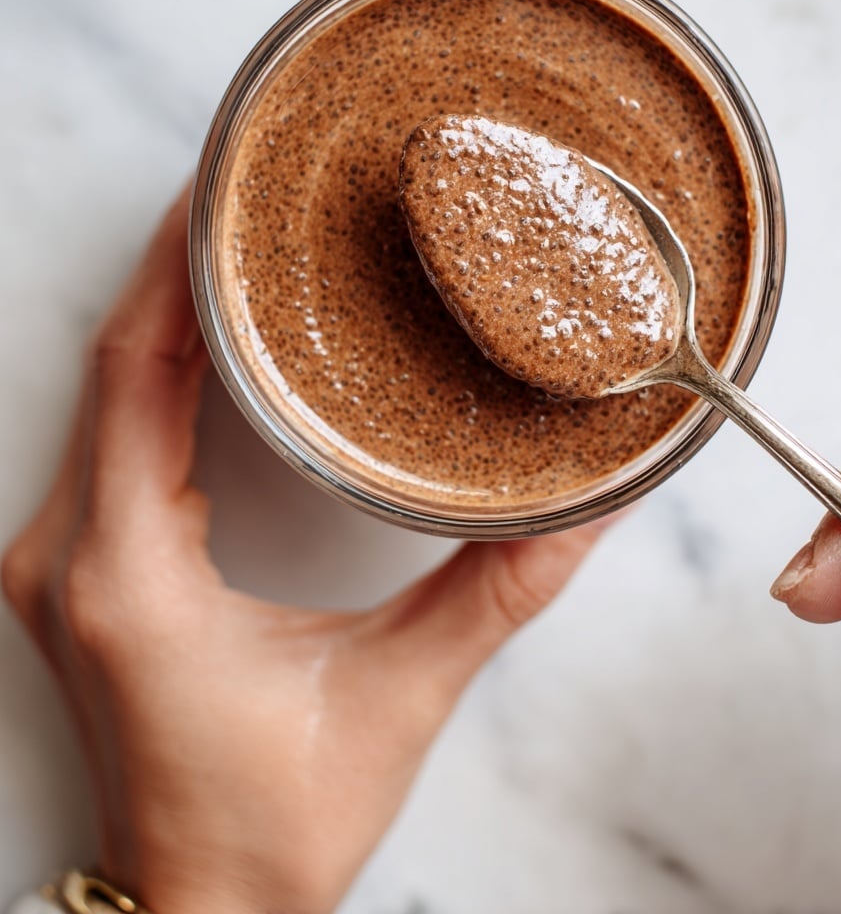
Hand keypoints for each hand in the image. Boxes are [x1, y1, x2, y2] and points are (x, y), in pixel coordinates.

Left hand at [1, 189, 611, 913]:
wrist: (200, 911)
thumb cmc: (275, 827)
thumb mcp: (400, 697)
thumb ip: (498, 589)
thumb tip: (593, 503)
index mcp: (129, 569)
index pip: (137, 365)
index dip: (178, 263)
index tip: (226, 184)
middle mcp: (70, 551)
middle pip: (117, 358)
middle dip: (179, 262)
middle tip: (254, 186)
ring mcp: (63, 559)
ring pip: (107, 388)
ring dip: (170, 309)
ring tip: (246, 237)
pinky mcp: (84, 568)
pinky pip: (110, 430)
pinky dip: (161, 366)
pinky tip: (215, 333)